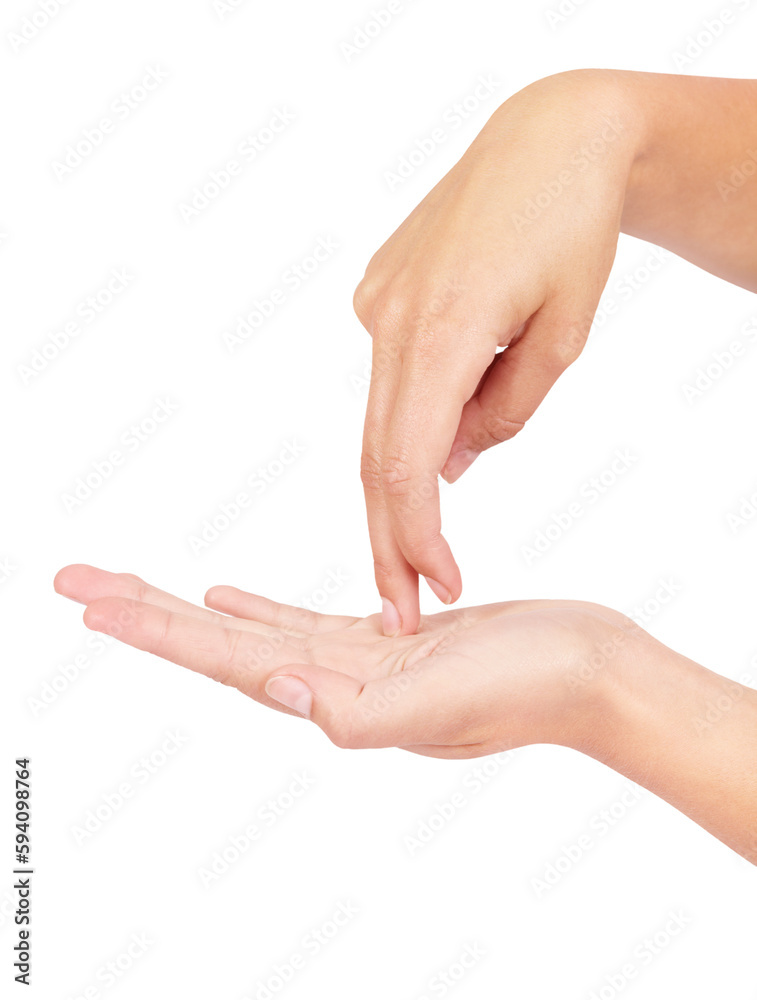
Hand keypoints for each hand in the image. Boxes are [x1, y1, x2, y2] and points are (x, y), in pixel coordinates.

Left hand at [54, 565, 756, 860]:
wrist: (587, 672)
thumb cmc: (524, 691)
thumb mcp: (437, 707)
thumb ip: (352, 712)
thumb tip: (277, 690)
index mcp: (330, 695)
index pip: (219, 656)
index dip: (153, 626)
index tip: (88, 599)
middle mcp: (328, 683)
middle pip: (215, 641)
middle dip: (144, 610)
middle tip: (75, 581)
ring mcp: (354, 662)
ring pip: (248, 628)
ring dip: (187, 609)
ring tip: (135, 587)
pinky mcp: (385, 638)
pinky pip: (299, 621)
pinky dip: (256, 608)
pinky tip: (228, 595)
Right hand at [354, 69, 641, 634]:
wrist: (547, 139)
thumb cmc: (572, 231)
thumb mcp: (563, 337)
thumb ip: (502, 412)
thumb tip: (448, 465)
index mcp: (441, 330)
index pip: (408, 464)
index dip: (416, 539)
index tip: (436, 591)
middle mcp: (390, 320)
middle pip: (376, 455)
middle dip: (389, 538)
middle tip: (403, 606)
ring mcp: (375, 304)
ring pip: (378, 420)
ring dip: (398, 488)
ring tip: (427, 547)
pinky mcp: (375, 295)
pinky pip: (391, 378)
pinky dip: (411, 420)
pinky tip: (446, 424)